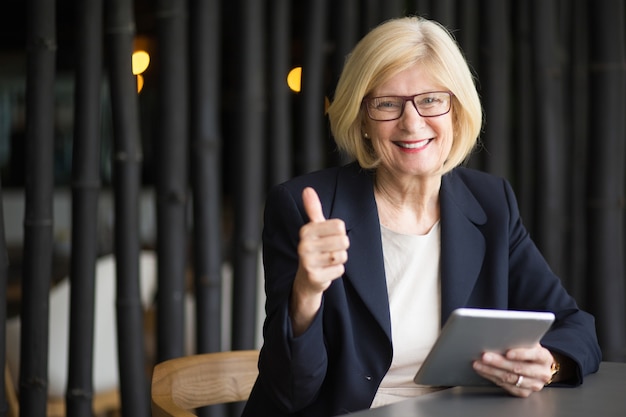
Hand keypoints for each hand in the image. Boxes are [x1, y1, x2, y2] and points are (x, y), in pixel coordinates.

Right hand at [290, 187, 349, 334]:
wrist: (306, 278)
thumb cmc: (315, 249)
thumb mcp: (314, 228)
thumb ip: (312, 208)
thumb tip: (307, 189)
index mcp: (306, 230)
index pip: (339, 225)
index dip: (339, 233)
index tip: (328, 238)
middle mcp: (304, 245)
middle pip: (343, 241)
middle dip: (341, 247)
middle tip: (329, 251)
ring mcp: (308, 262)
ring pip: (342, 256)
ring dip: (339, 259)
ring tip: (328, 261)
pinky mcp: (314, 277)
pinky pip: (339, 270)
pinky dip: (336, 271)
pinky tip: (327, 271)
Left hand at [472, 343, 555, 396]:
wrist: (536, 366)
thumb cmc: (528, 350)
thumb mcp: (528, 342)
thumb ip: (519, 339)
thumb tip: (500, 335)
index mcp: (544, 357)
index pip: (535, 355)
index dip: (521, 354)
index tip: (507, 352)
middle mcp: (542, 373)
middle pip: (519, 368)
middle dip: (499, 362)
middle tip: (485, 356)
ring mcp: (534, 385)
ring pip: (510, 378)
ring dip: (491, 371)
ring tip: (479, 364)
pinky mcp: (524, 392)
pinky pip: (506, 386)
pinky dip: (492, 377)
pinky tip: (483, 371)